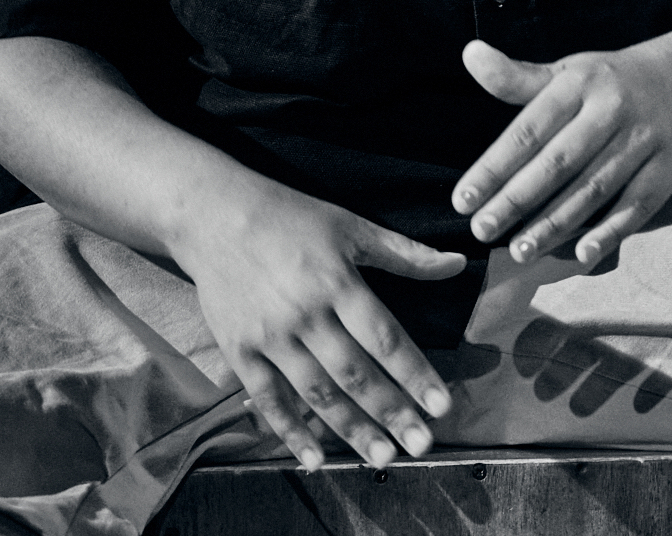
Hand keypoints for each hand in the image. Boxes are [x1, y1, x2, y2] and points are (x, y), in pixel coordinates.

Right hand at [175, 174, 465, 470]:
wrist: (215, 215)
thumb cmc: (290, 217)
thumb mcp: (350, 225)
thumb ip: (403, 253)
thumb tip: (456, 264)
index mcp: (337, 281)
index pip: (385, 338)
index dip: (415, 374)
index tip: (441, 405)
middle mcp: (306, 313)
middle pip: (355, 373)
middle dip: (391, 411)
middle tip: (421, 444)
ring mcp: (271, 336)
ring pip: (317, 393)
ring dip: (352, 429)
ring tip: (382, 456)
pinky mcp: (241, 350)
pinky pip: (268, 399)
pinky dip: (290, 431)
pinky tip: (316, 457)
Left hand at [451, 36, 671, 267]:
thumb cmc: (614, 80)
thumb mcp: (570, 70)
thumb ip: (518, 77)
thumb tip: (469, 54)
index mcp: (580, 83)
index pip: (529, 130)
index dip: (494, 167)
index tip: (462, 199)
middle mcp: (612, 109)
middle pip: (558, 163)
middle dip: (517, 199)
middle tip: (482, 230)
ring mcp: (644, 140)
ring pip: (593, 189)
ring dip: (555, 223)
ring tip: (519, 249)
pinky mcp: (669, 168)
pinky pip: (635, 205)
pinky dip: (609, 232)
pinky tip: (581, 255)